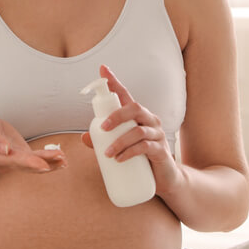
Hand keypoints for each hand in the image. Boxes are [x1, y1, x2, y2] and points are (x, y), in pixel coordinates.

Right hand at [0, 109, 66, 173]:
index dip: (27, 162)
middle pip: (25, 165)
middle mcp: (4, 162)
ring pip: (33, 164)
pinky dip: (48, 159)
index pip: (10, 161)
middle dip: (43, 163)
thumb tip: (4, 150)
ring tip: (64, 160)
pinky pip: (36, 159)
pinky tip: (61, 159)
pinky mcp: (21, 155)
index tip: (41, 163)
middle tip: (59, 160)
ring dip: (49, 163)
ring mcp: (13, 160)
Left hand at [81, 64, 180, 190]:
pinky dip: (129, 153)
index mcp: (138, 116)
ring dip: (119, 141)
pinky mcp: (161, 150)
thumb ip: (104, 141)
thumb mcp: (120, 147)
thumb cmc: (140, 159)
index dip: (114, 81)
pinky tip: (119, 160)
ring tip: (107, 154)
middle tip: (102, 128)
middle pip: (134, 108)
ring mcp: (157, 134)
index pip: (125, 95)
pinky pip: (145, 147)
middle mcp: (149, 120)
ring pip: (138, 131)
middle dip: (116, 115)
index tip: (102, 69)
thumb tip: (84, 137)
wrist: (164, 180)